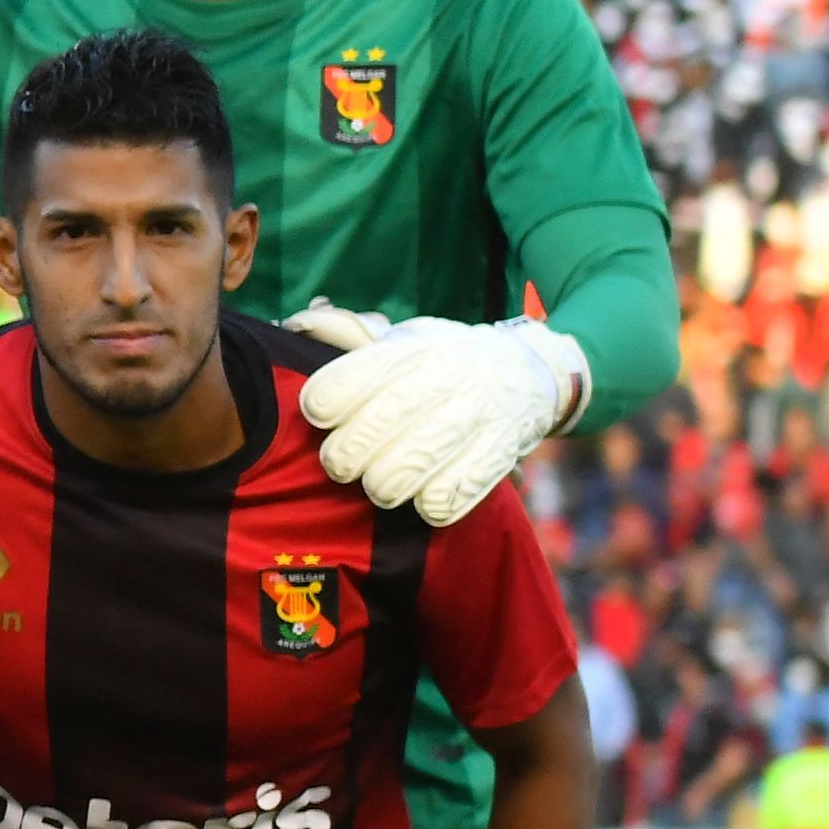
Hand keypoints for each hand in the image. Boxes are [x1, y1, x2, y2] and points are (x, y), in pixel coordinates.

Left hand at [295, 309, 589, 525]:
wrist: (531, 370)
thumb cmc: (443, 362)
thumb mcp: (405, 339)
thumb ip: (352, 338)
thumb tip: (297, 323)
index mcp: (411, 351)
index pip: (353, 376)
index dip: (326, 402)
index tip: (319, 417)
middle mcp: (444, 378)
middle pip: (381, 421)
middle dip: (348, 454)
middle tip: (341, 465)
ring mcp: (477, 414)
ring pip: (415, 462)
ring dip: (385, 485)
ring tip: (380, 487)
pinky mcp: (501, 451)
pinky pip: (455, 492)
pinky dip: (432, 505)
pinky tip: (423, 501)